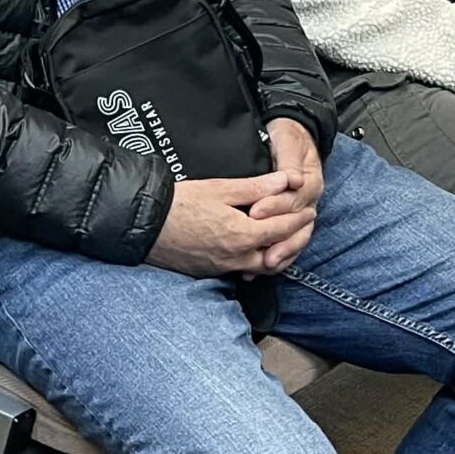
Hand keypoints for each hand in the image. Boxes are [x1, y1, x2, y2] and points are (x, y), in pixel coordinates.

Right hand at [145, 171, 317, 277]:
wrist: (145, 224)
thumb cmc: (179, 203)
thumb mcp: (220, 188)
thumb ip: (257, 187)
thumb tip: (287, 181)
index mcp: (243, 235)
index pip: (283, 229)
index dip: (299, 218)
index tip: (309, 210)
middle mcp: (237, 257)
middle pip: (280, 255)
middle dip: (297, 240)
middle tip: (304, 227)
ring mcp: (224, 268)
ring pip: (263, 268)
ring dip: (280, 255)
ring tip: (286, 240)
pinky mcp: (211, 272)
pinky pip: (245, 272)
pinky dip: (259, 263)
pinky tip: (258, 252)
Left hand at [247, 118, 323, 269]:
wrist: (290, 135)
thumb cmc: (288, 137)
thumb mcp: (289, 141)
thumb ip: (290, 161)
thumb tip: (295, 180)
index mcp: (311, 184)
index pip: (295, 201)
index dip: (276, 207)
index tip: (255, 211)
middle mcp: (308, 202)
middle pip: (299, 230)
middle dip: (282, 244)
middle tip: (264, 256)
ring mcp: (300, 214)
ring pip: (295, 240)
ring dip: (281, 255)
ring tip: (262, 268)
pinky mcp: (288, 221)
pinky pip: (285, 242)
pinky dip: (274, 255)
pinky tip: (256, 269)